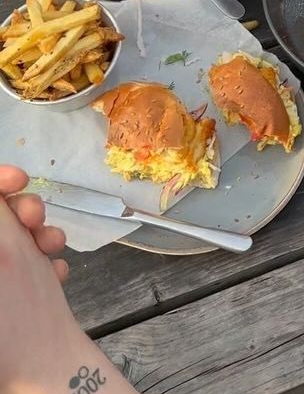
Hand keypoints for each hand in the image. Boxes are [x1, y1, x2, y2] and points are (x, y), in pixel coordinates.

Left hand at [0, 166, 87, 391]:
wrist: (44, 366)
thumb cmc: (15, 310)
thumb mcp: (5, 250)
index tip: (20, 178)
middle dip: (22, 210)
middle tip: (37, 218)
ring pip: (14, 237)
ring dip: (40, 235)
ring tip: (54, 248)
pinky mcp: (8, 295)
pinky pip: (24, 262)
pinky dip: (42, 261)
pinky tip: (56, 272)